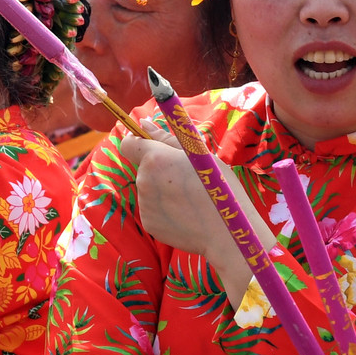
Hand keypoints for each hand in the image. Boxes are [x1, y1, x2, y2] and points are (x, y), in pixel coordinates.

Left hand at [121, 132, 250, 296]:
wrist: (226, 231)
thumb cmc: (219, 186)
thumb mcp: (199, 154)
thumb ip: (166, 138)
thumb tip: (142, 123)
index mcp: (155, 158)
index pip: (128, 144)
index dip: (139, 144)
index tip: (154, 148)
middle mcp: (143, 180)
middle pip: (143, 168)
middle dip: (159, 170)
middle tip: (187, 179)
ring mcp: (144, 205)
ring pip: (148, 189)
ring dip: (163, 190)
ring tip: (190, 199)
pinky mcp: (148, 224)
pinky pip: (153, 209)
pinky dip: (165, 210)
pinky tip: (186, 214)